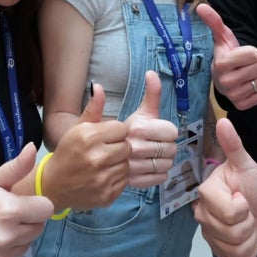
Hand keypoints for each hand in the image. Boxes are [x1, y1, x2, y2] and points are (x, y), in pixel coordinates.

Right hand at [0, 144, 53, 256]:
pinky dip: (2, 256)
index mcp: (9, 210)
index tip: (21, 204)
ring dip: (15, 240)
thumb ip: (14, 167)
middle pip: (37, 229)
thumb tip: (32, 148)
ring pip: (25, 247)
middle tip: (4, 217)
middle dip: (26, 222)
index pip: (46, 209)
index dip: (35, 205)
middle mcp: (7, 237)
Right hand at [43, 83, 130, 209]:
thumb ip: (93, 109)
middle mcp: (97, 158)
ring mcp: (103, 178)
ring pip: (127, 164)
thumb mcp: (77, 128)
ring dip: (119, 163)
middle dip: (119, 148)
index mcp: (89, 137)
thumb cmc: (67, 153)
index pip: (121, 128)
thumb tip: (99, 86)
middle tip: (106, 151)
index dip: (115, 132)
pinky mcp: (108, 194)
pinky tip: (104, 176)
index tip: (106, 137)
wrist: (53, 185)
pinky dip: (117, 178)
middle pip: (127, 147)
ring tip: (104, 164)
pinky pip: (124, 181)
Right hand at [124, 70, 178, 187]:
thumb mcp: (137, 112)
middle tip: (154, 144)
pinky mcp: (132, 183)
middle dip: (166, 147)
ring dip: (163, 162)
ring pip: (166, 166)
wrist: (85, 163)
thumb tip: (152, 72)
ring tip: (151, 156)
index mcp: (135, 128)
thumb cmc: (113, 135)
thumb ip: (149, 94)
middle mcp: (133, 148)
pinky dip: (157, 174)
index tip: (156, 132)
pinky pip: (159, 179)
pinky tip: (147, 167)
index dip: (167, 132)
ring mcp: (131, 168)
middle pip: (171, 149)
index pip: (172, 132)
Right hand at [193, 118, 256, 256]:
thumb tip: (224, 121)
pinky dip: (250, 253)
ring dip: (251, 238)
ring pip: (236, 249)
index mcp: (206, 193)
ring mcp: (210, 237)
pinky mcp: (220, 254)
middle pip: (232, 233)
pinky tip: (249, 239)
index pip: (228, 212)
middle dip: (249, 222)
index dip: (242, 207)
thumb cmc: (253, 182)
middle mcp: (202, 215)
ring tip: (249, 223)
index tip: (242, 196)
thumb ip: (233, 145)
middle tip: (247, 210)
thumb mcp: (246, 163)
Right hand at [196, 3, 256, 110]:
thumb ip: (214, 21)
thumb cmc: (226, 54)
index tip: (243, 54)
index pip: (255, 54)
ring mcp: (233, 96)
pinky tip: (252, 85)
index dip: (253, 52)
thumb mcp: (222, 37)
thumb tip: (201, 6)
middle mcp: (225, 82)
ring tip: (249, 74)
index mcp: (221, 64)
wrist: (223, 78)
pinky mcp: (242, 106)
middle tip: (247, 65)